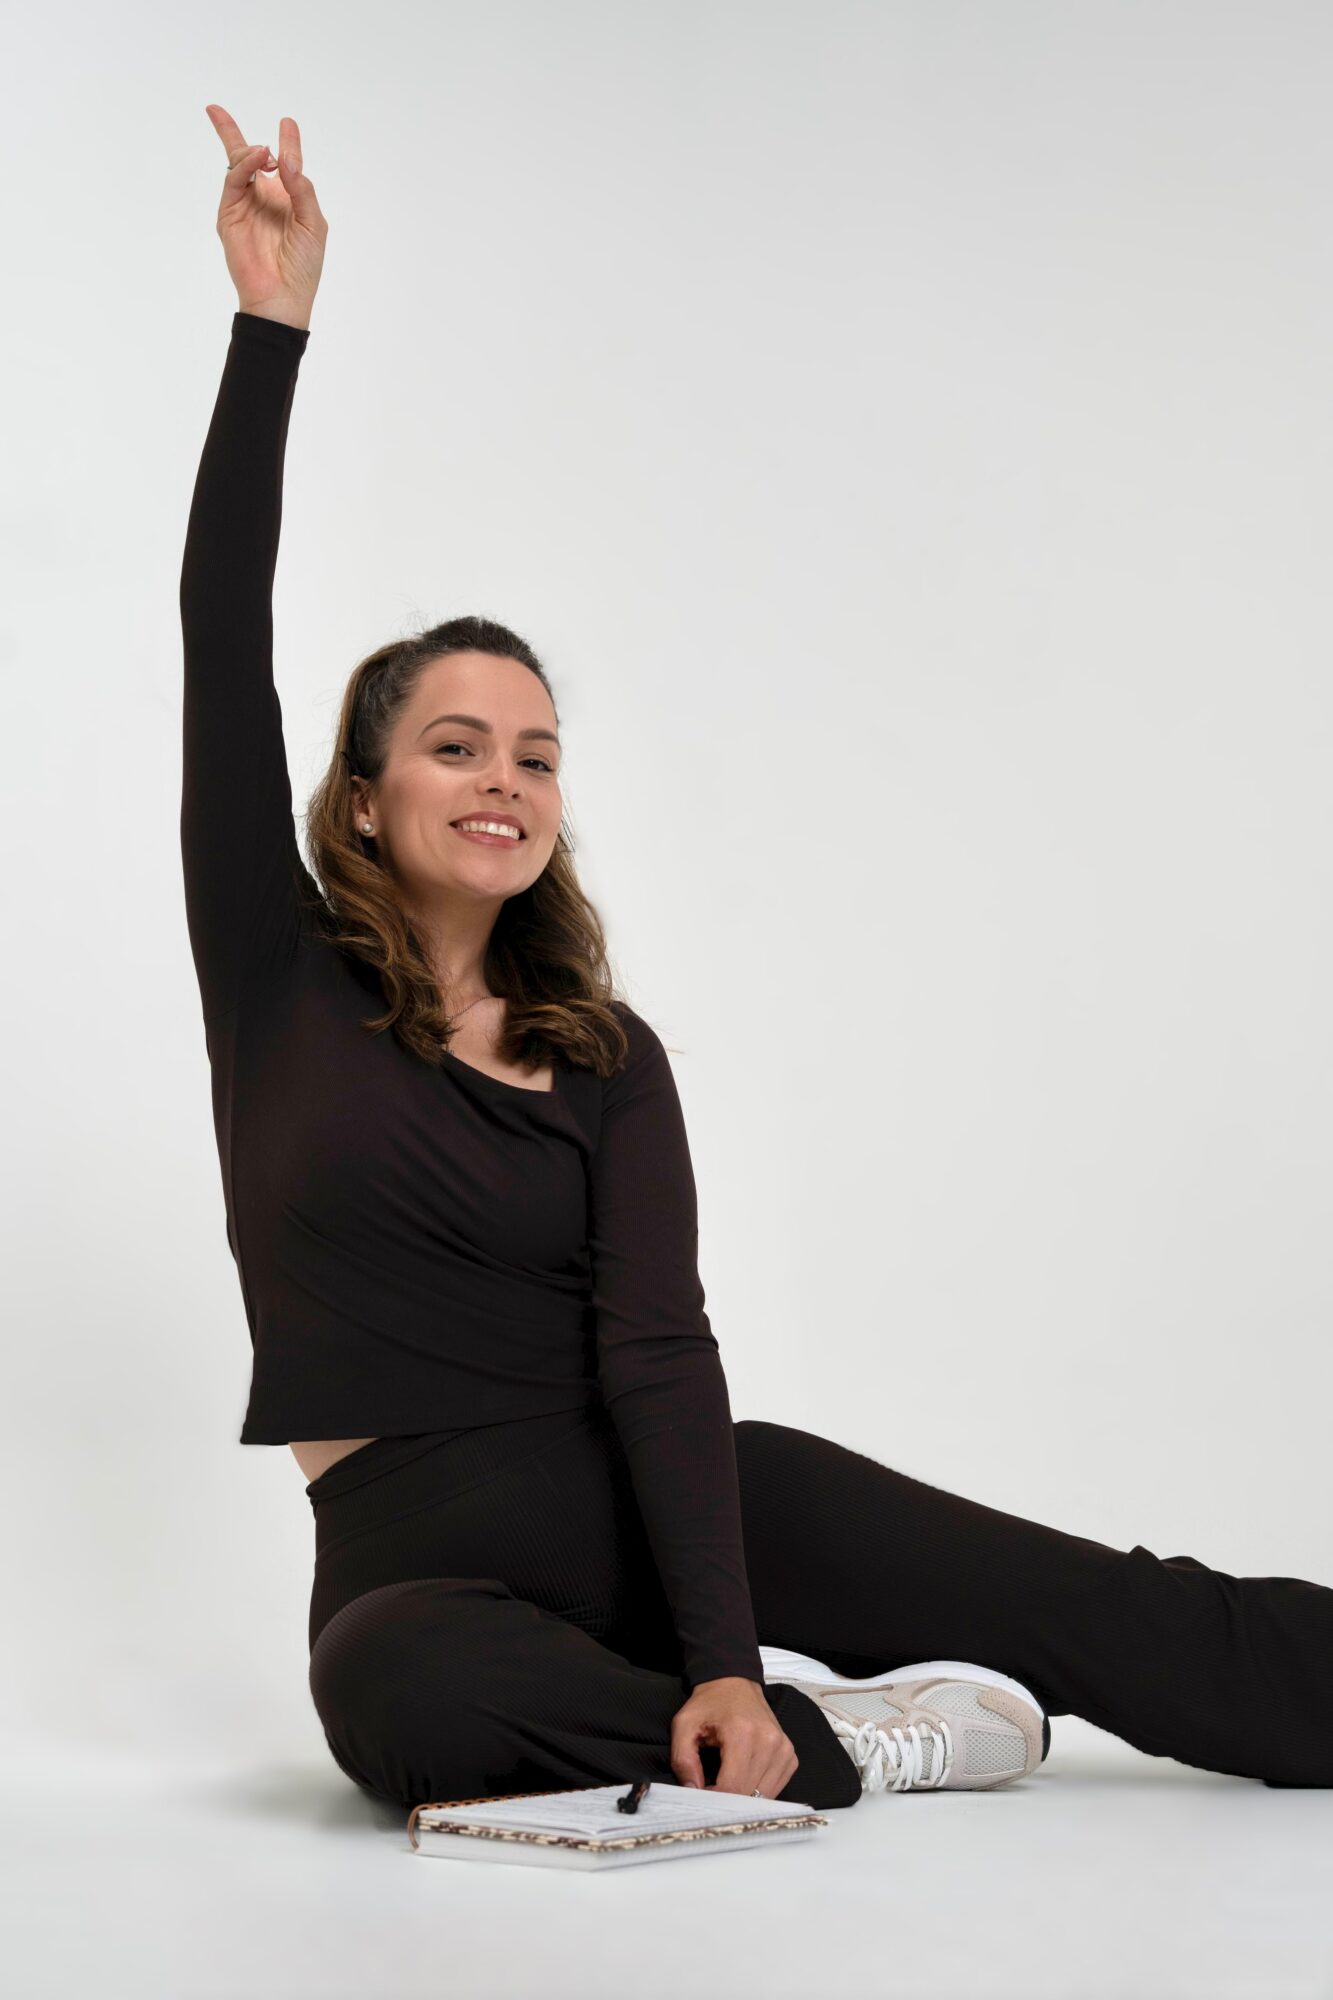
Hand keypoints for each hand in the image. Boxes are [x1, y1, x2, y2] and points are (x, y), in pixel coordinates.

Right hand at [205, 103, 327, 325]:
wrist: (282, 297)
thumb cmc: (303, 266)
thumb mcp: (313, 222)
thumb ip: (302, 188)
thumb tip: (285, 158)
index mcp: (286, 201)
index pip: (282, 165)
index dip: (285, 143)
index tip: (287, 122)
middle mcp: (263, 199)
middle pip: (245, 158)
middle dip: (229, 132)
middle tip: (214, 110)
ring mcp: (243, 206)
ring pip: (238, 166)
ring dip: (251, 153)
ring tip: (265, 152)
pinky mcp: (229, 215)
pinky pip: (233, 182)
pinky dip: (245, 167)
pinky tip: (260, 159)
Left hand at [670, 1677, 798, 1797]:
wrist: (735, 1683)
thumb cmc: (709, 1704)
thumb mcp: (684, 1724)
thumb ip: (682, 1759)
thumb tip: (693, 1790)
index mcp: (743, 1733)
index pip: (732, 1786)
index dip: (714, 1799)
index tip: (701, 1795)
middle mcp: (769, 1742)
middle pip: (749, 1794)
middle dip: (727, 1801)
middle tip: (711, 1792)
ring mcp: (784, 1749)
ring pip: (764, 1797)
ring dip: (744, 1798)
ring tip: (727, 1785)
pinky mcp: (790, 1756)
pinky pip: (776, 1789)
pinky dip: (758, 1792)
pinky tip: (744, 1779)